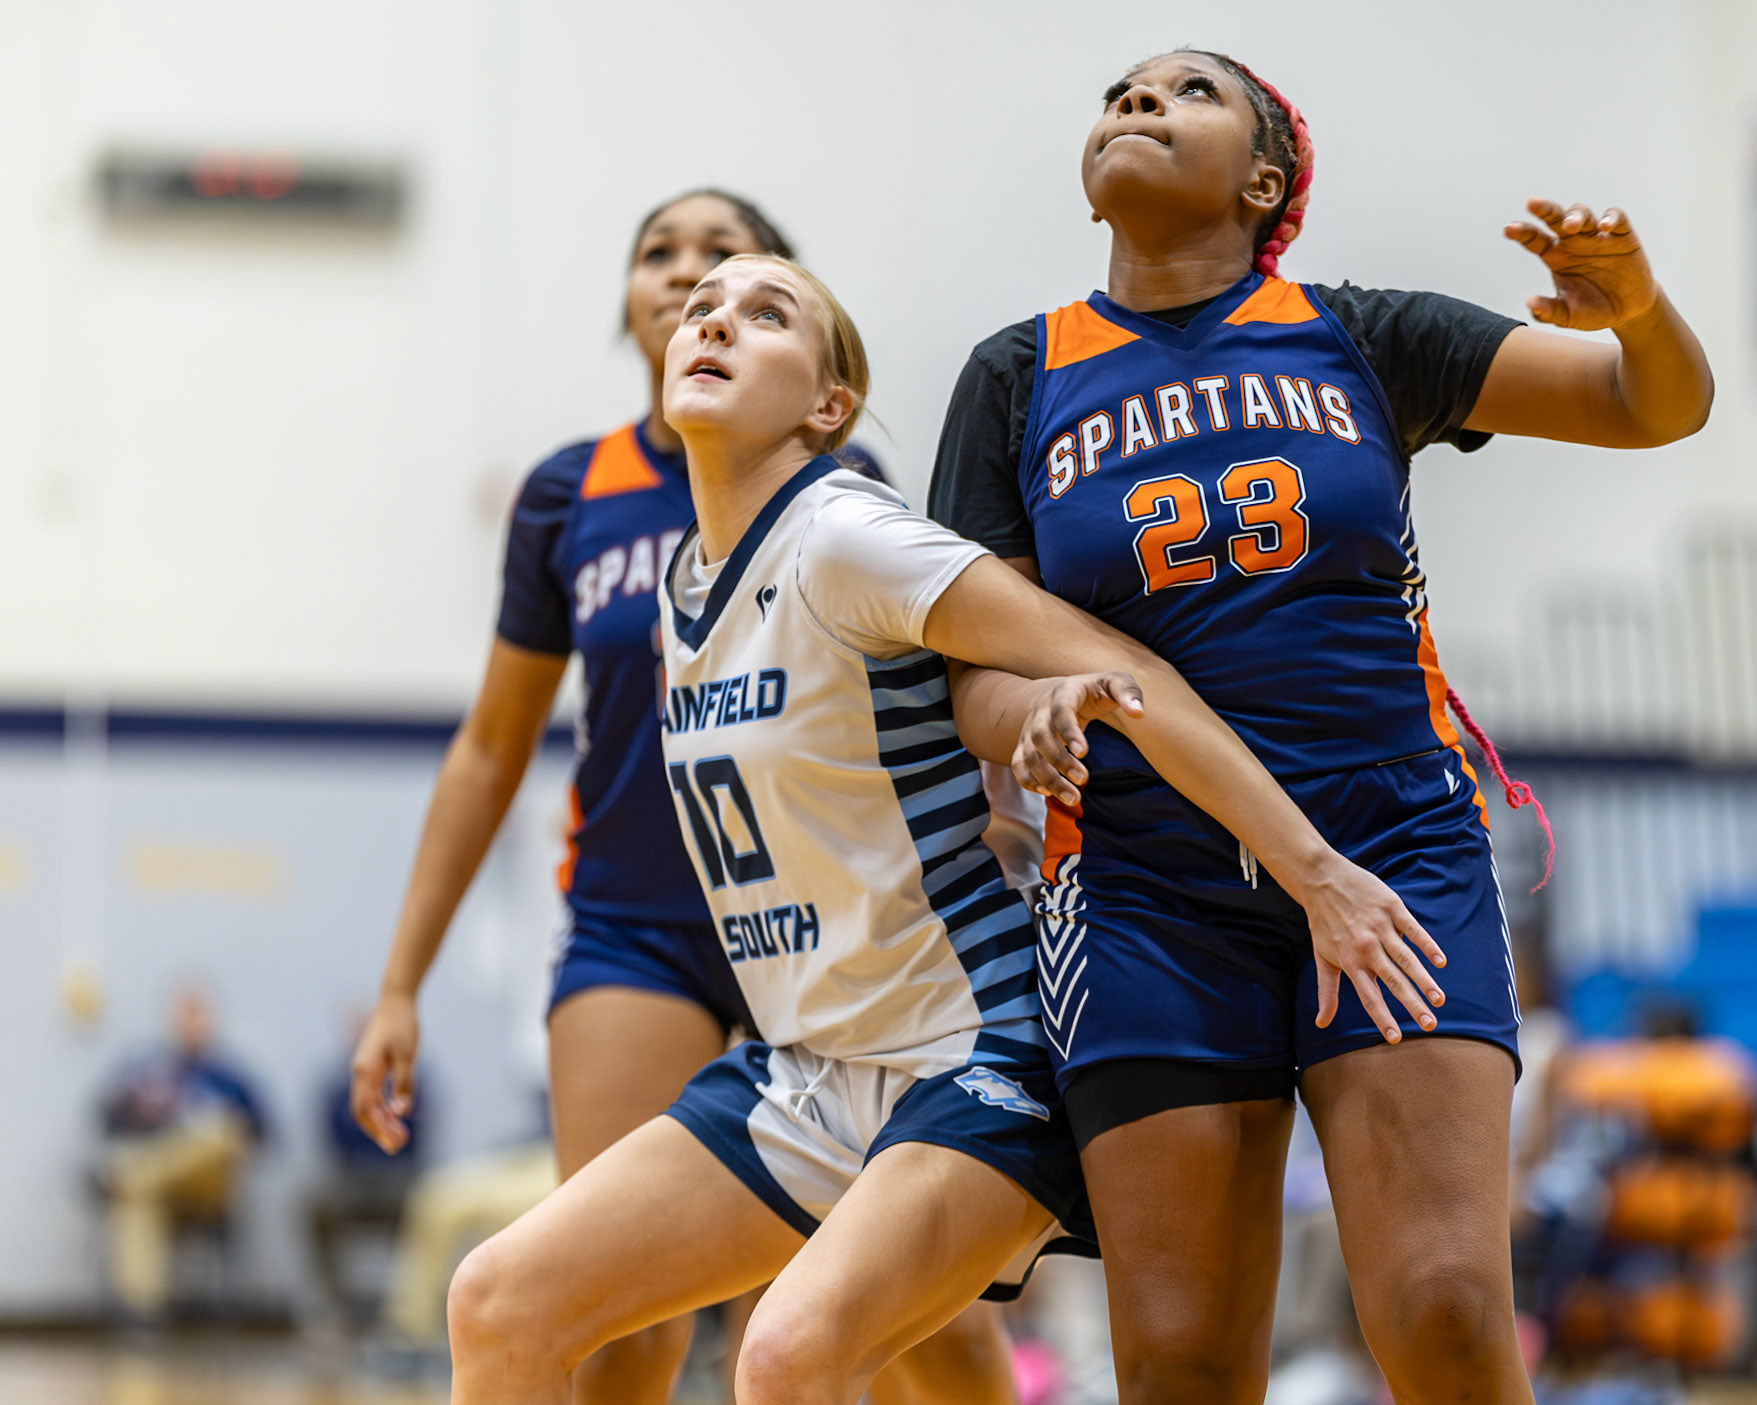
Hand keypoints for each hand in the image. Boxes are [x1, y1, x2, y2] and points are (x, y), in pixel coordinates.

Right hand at [350, 992, 418, 1153]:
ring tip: (400, 1136)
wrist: (396, 1001)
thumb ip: (404, 1082)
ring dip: (383, 1121)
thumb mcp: (408, 1054)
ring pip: (369, 1104)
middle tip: (398, 1146)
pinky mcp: (373, 1067)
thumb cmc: (402, 1025)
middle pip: (365, 1111)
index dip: (378, 1129)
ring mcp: (365, 1070)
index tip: (394, 1142)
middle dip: (379, 1130)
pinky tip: (398, 1115)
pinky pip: (374, 1094)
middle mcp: (360, 1073)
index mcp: (365, 1071)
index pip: (366, 1109)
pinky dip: (384, 1107)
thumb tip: (401, 1111)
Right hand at [1011, 671, 1143, 805]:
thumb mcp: (1114, 682)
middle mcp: (1041, 712)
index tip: (1083, 753)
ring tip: (1073, 798)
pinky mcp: (1025, 745)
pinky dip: (1029, 781)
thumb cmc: (1095, 689)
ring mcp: (1029, 730)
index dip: (1069, 732)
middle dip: (1059, 761)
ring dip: (1047, 779)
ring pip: (1028, 756)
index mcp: (1063, 693)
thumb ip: (1128, 692)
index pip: (1060, 712)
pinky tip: (1049, 793)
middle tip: (1083, 779)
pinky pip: (1019, 766)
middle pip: (1040, 737)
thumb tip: (1138, 713)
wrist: (1062, 692)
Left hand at [1300, 853, 1447, 1043]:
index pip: (1368, 996)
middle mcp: (1365, 947)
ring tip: (1439, 1000)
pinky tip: (1440, 961)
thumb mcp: (1321, 957)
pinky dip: (1427, 945)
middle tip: (1429, 1025)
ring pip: (1406, 958)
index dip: (1382, 1018)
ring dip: (1424, 979)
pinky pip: (1413, 929)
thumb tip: (1321, 1024)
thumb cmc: (1323, 923)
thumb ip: (1326, 992)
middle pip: (1393, 981)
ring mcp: (1380, 927)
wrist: (1321, 879)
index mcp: (1349, 961)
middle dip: (1412, 1004)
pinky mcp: (1391, 908)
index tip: (1396, 1038)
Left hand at [1505, 199, 1656, 331]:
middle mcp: (1573, 242)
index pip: (1534, 239)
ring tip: (1570, 226)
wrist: (1627, 312)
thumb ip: (1549, 311)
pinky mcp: (1623, 236)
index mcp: (1555, 257)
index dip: (1522, 232)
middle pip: (1556, 218)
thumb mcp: (1568, 316)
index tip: (1508, 229)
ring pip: (1583, 214)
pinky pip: (1617, 219)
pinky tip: (1604, 226)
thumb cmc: (1592, 311)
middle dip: (1545, 210)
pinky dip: (1611, 218)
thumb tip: (1530, 303)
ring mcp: (1597, 237)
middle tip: (1533, 203)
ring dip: (1575, 216)